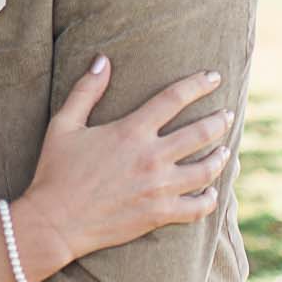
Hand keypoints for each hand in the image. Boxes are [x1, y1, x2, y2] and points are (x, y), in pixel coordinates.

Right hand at [21, 57, 234, 275]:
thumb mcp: (64, 124)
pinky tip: (212, 192)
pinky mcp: (159, 215)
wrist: (54, 222)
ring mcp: (158, 188)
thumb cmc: (56, 171)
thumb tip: (103, 60)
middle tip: (227, 114)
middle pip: (200, 133)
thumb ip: (86, 90)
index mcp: (131, 131)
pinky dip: (210, 199)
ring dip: (220, 157)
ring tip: (226, 150)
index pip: (174, 98)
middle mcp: (151, 157)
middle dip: (219, 120)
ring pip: (205, 170)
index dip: (198, 84)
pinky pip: (197, 208)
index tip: (214, 77)